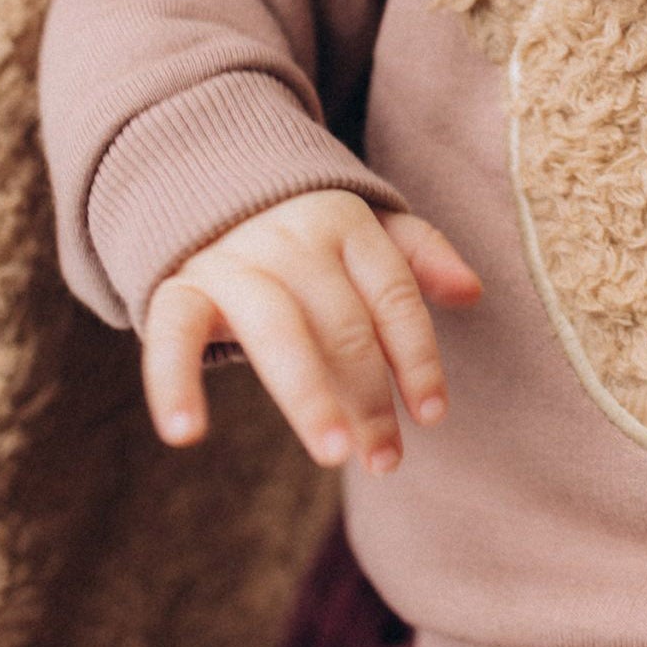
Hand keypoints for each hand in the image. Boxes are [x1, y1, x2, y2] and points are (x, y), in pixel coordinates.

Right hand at [141, 191, 482, 474]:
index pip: (392, 294)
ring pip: (275, 329)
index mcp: (344, 222)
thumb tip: (474, 292)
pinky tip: (185, 434)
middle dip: (369, 396)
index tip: (432, 416)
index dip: (416, 357)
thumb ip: (418, 255)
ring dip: (308, 395)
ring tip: (334, 455)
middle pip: (341, 322)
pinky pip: (172, 334)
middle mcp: (290, 239)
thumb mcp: (364, 228)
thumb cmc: (304, 230)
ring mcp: (232, 262)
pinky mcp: (177, 288)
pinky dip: (174, 381)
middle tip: (386, 461)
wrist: (204, 186)